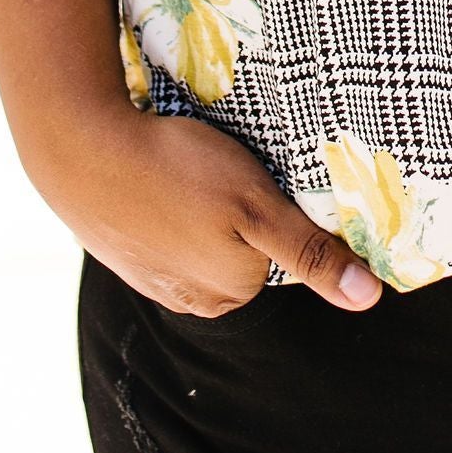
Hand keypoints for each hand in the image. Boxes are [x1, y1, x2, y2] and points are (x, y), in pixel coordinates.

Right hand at [30, 98, 382, 320]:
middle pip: (239, 247)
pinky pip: (163, 230)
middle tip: (219, 166)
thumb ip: (312, 253)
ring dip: (197, 207)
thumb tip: (369, 299)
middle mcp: (194, 300)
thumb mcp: (258, 207)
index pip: (279, 249)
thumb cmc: (178, 173)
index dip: (273, 206)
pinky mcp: (123, 252)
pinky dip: (165, 204)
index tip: (257, 175)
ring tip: (186, 168)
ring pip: (199, 238)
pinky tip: (158, 177)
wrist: (81, 153)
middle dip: (236, 211)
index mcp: (232, 292)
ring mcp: (153, 280)